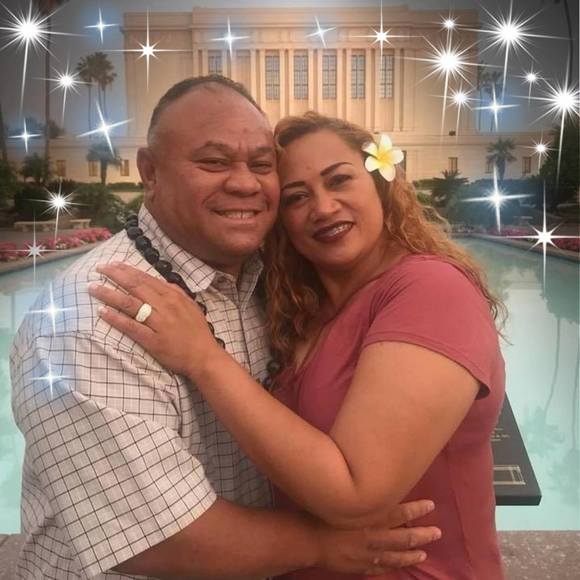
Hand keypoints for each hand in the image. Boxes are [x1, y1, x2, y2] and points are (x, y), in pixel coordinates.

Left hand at [89, 262, 221, 377]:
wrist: (204, 355)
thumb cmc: (197, 332)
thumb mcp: (190, 305)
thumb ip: (175, 292)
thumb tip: (160, 281)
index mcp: (173, 296)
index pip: (146, 279)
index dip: (128, 270)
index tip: (113, 264)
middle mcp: (164, 306)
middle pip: (135, 287)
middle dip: (115, 276)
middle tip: (99, 269)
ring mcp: (157, 323)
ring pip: (129, 304)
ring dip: (109, 294)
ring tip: (93, 288)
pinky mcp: (152, 340)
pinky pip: (130, 326)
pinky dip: (115, 318)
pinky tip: (102, 312)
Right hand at [314, 500, 440, 574]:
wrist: (306, 539)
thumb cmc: (322, 512)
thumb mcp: (344, 499)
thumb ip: (362, 497)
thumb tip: (378, 487)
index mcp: (369, 517)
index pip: (399, 512)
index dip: (417, 509)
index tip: (431, 505)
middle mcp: (372, 536)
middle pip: (404, 537)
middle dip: (422, 535)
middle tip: (437, 532)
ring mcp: (367, 555)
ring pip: (395, 557)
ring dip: (411, 555)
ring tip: (423, 553)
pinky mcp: (358, 567)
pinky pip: (378, 569)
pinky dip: (390, 567)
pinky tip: (396, 566)